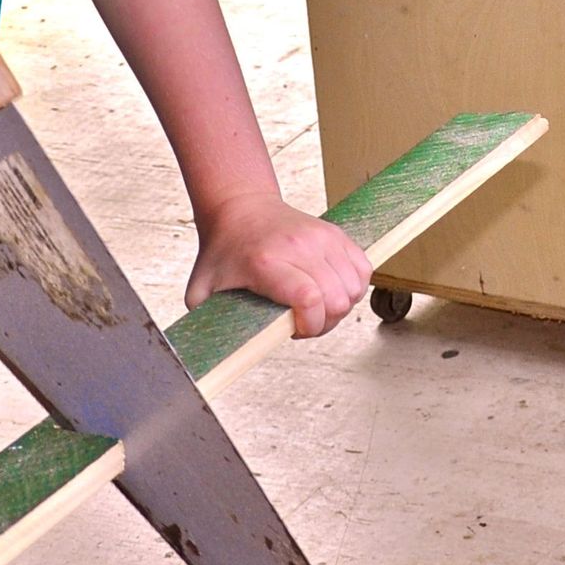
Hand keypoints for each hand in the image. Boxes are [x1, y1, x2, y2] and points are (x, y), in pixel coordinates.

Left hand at [186, 193, 371, 338]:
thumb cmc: (224, 251)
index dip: (311, 325)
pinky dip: (353, 287)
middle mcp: (298, 246)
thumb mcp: (201, 290)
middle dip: (325, 322)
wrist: (240, 208)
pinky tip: (331, 291)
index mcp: (266, 262)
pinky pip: (363, 269)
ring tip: (315, 307)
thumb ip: (205, 324)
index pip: (308, 297)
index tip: (295, 330)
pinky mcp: (335, 233)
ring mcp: (320, 236)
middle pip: (337, 298)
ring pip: (354, 287)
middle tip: (304, 322)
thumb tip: (208, 357)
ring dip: (339, 307)